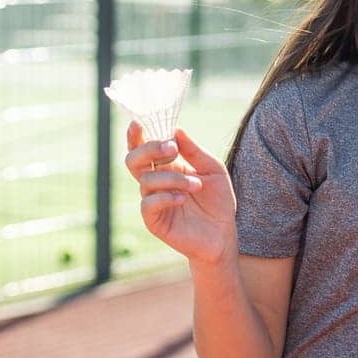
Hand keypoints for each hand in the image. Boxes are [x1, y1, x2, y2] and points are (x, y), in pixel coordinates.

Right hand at [122, 122, 237, 265]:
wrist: (223, 233)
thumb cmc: (218, 200)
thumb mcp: (213, 170)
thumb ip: (195, 151)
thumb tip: (177, 130)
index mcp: (167, 167)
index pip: (143, 148)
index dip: (136, 136)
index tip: (138, 123)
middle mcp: (155, 181)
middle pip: (133, 160)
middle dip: (149, 149)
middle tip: (171, 148)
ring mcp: (152, 201)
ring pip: (146, 180)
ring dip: (173, 178)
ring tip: (197, 185)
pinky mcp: (153, 220)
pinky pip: (148, 203)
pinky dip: (165, 197)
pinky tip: (182, 199)